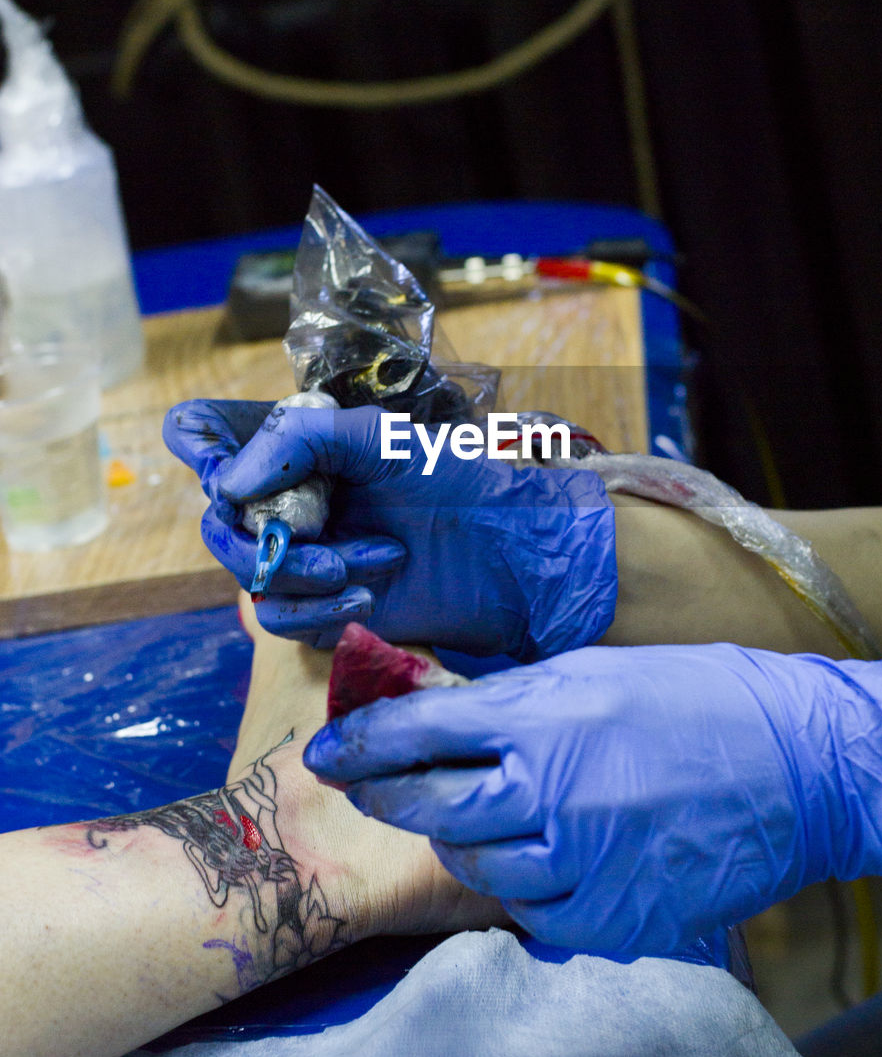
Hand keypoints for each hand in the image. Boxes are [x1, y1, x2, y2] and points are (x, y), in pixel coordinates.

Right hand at [164, 400, 616, 657]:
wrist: (510, 554)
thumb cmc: (456, 483)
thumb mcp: (379, 440)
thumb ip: (299, 442)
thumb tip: (225, 484)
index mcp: (298, 454)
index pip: (212, 437)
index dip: (196, 440)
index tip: (209, 455)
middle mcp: (292, 504)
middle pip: (222, 523)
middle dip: (262, 538)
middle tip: (315, 540)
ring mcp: (305, 559)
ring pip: (250, 577)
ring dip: (304, 575)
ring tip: (377, 561)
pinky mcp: (323, 610)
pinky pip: (281, 620)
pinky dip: (317, 610)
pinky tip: (367, 597)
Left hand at [302, 644, 881, 958]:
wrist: (798, 765)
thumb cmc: (696, 697)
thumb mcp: (594, 670)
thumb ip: (512, 698)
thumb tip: (443, 709)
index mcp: (541, 716)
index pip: (417, 731)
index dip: (361, 742)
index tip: (330, 751)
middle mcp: (548, 792)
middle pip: (429, 808)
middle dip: (388, 796)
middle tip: (374, 788)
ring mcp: (580, 863)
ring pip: (475, 866)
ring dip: (460, 842)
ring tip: (469, 820)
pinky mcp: (611, 918)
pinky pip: (533, 912)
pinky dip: (524, 885)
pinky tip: (541, 856)